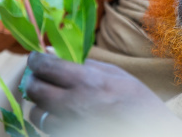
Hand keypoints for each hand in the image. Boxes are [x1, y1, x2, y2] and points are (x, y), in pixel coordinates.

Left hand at [26, 52, 181, 136]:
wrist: (149, 129)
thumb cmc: (135, 99)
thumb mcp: (114, 74)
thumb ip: (85, 64)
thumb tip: (56, 53)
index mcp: (87, 81)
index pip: (47, 66)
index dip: (36, 59)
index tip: (35, 57)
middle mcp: (74, 104)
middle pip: (34, 89)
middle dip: (32, 80)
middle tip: (38, 76)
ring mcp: (70, 125)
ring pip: (36, 114)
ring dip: (40, 104)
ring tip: (52, 98)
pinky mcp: (70, 136)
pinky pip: (47, 130)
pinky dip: (50, 121)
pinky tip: (62, 114)